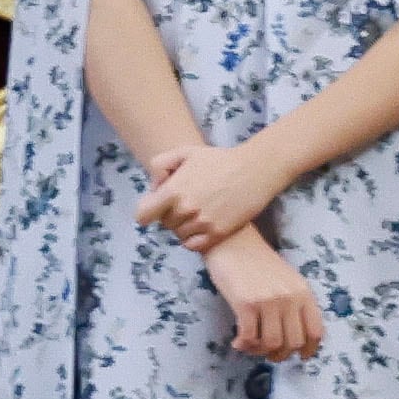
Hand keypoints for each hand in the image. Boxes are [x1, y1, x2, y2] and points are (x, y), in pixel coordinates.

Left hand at [133, 137, 289, 251]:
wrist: (254, 170)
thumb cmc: (219, 159)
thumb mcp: (184, 152)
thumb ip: (160, 166)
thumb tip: (154, 189)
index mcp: (173, 191)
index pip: (143, 215)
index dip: (147, 211)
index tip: (155, 207)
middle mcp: (185, 210)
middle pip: (165, 223)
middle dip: (170, 214)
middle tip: (185, 203)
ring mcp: (202, 223)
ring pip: (179, 235)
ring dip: (183, 226)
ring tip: (196, 212)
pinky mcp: (218, 233)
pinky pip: (194, 245)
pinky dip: (193, 239)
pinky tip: (201, 226)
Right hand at [205, 229, 319, 359]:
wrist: (231, 241)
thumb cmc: (256, 261)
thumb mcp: (285, 280)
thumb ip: (293, 303)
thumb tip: (291, 336)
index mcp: (303, 292)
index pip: (315, 331)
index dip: (309, 349)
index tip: (300, 356)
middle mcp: (289, 298)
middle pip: (293, 342)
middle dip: (280, 354)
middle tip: (268, 353)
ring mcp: (268, 301)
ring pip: (272, 343)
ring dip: (260, 351)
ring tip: (251, 346)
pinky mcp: (246, 304)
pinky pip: (250, 337)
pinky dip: (244, 345)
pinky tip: (238, 342)